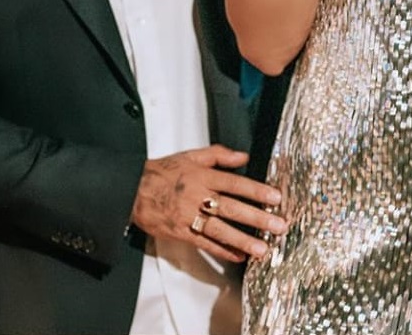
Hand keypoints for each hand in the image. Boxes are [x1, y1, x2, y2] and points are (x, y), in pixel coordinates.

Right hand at [130, 145, 286, 262]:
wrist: (133, 189)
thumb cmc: (164, 171)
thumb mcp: (192, 155)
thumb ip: (219, 154)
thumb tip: (244, 156)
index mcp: (203, 175)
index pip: (236, 183)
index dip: (256, 191)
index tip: (275, 198)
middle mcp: (199, 195)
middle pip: (232, 208)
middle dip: (257, 218)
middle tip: (278, 226)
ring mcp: (190, 216)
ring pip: (220, 229)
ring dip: (243, 239)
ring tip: (263, 249)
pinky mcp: (181, 232)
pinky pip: (205, 243)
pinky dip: (222, 250)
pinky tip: (238, 256)